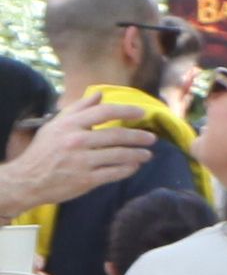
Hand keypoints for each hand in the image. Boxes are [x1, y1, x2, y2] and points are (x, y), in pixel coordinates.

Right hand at [0, 113, 153, 223]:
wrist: (27, 180)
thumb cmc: (43, 151)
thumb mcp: (55, 125)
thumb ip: (78, 109)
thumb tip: (99, 94)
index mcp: (69, 125)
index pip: (104, 112)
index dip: (126, 110)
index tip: (141, 112)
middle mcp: (77, 141)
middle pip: (116, 135)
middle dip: (138, 136)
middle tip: (151, 138)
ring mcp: (82, 161)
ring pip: (119, 155)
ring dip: (138, 154)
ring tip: (147, 154)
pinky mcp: (86, 180)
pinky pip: (114, 172)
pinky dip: (128, 169)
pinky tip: (134, 166)